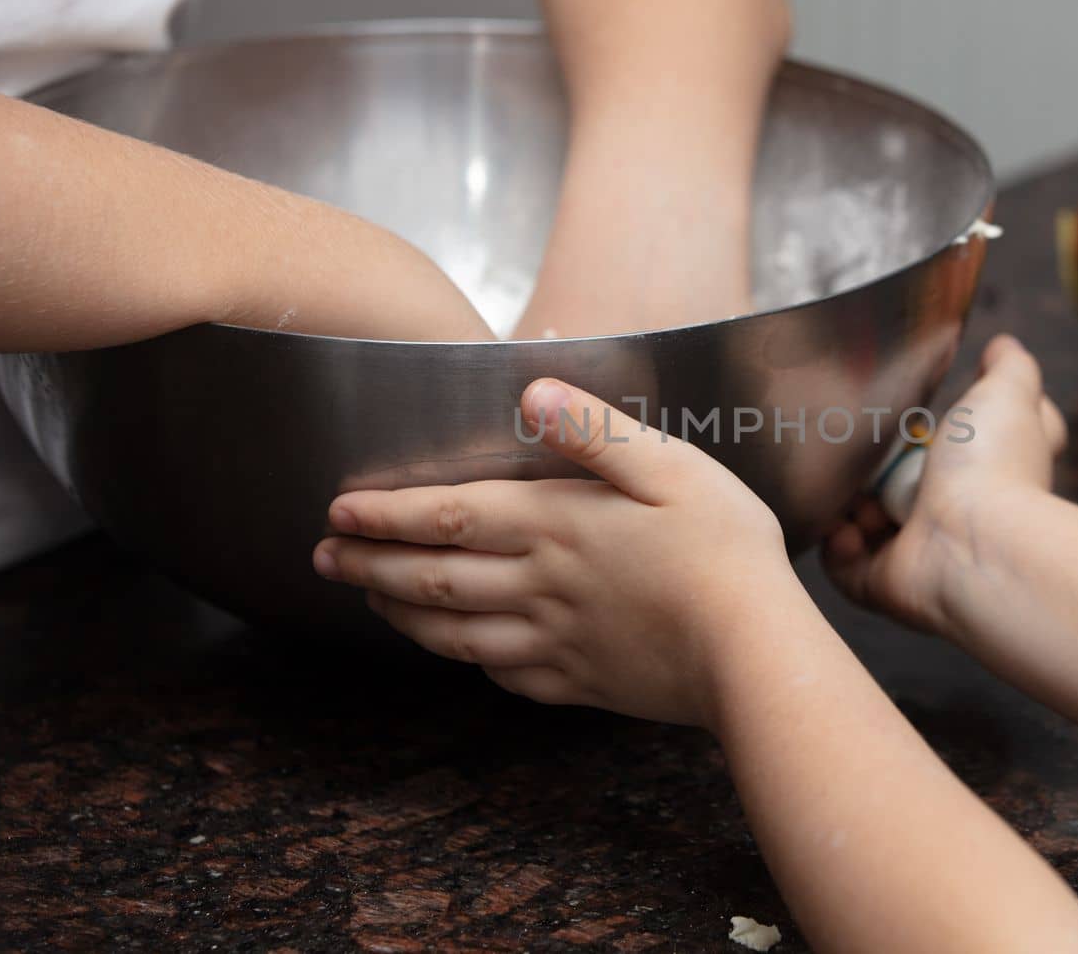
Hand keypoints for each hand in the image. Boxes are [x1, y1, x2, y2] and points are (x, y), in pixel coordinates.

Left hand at [312, 379, 804, 726]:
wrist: (752, 652)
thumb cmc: (723, 550)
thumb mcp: (670, 466)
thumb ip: (594, 430)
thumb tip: (529, 393)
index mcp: (556, 525)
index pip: (448, 515)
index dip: (387, 513)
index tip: (338, 509)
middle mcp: (540, 585)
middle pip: (434, 577)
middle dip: (371, 565)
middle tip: (325, 558)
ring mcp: (556, 641)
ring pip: (455, 632)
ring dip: (402, 614)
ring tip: (369, 599)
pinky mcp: (581, 684)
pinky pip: (507, 675)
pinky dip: (470, 662)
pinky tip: (462, 656)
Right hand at [822, 335, 1066, 636]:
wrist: (973, 543)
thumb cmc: (994, 468)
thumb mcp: (1009, 394)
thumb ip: (1009, 367)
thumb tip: (1002, 345)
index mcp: (979, 472)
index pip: (958, 451)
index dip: (936, 434)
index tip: (916, 416)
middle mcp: (951, 514)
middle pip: (895, 482)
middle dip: (870, 465)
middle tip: (860, 448)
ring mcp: (915, 551)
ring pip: (861, 521)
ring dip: (848, 502)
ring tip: (853, 491)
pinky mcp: (883, 583)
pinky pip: (843, 563)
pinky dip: (837, 543)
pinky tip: (844, 526)